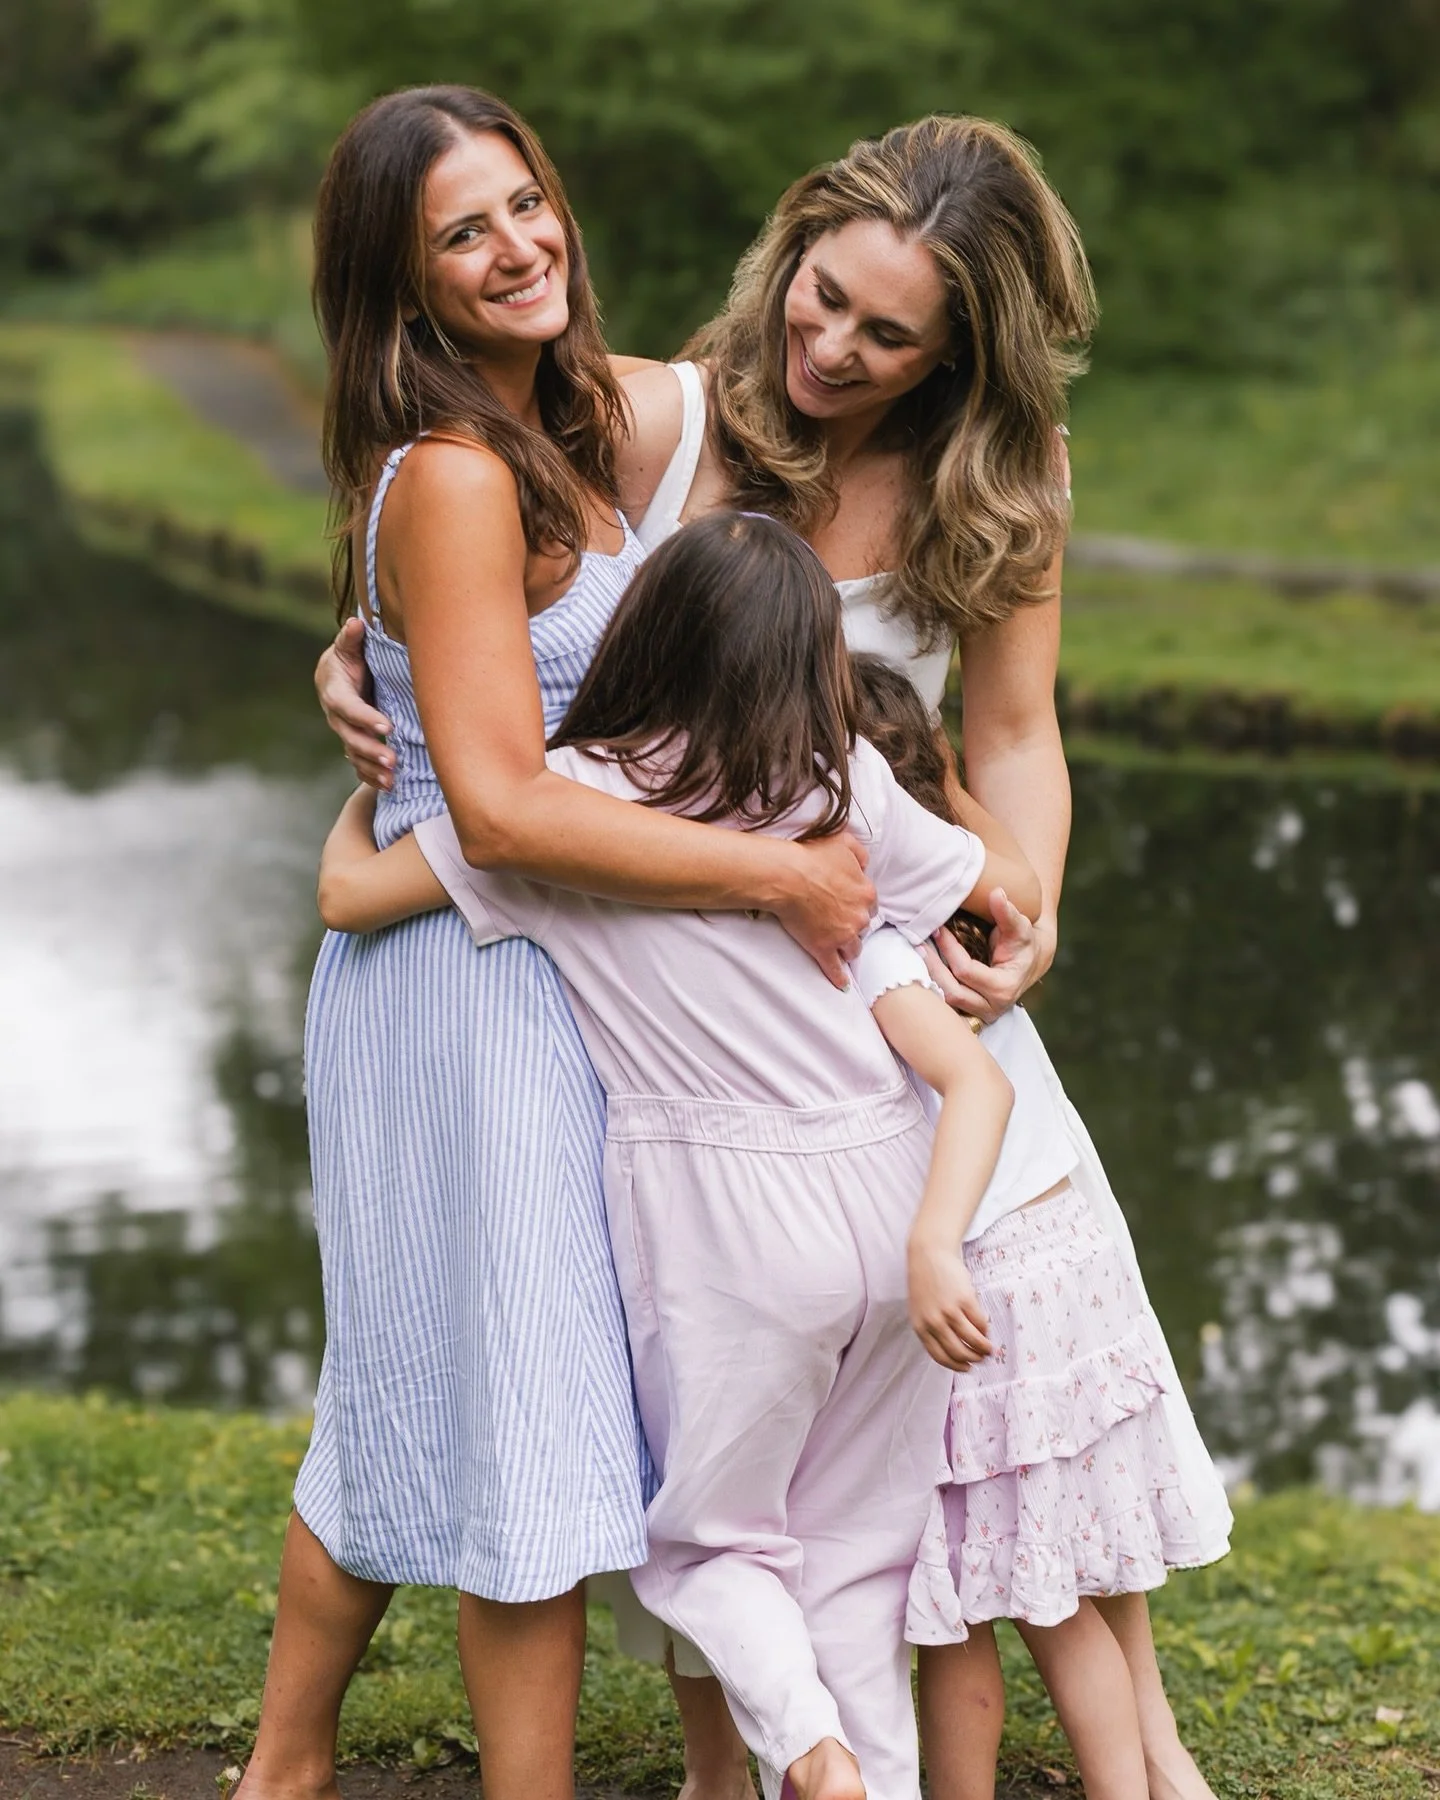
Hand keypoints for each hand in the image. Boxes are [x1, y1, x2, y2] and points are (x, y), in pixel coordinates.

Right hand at [316, 618, 394, 789]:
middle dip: (371, 750)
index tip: (387, 727)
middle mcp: (337, 717)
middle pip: (351, 737)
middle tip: (392, 760)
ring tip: (392, 780)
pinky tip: (389, 786)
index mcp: (335, 692)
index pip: (349, 708)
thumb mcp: (350, 646)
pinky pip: (358, 764)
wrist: (340, 676)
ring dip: (372, 769)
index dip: (366, 718)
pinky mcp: (352, 743)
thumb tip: (356, 623)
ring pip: (354, 755)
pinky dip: (371, 777)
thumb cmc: (350, 658)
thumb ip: (352, 638)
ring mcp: (344, 733)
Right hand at [772, 831, 875, 990]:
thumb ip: (860, 853)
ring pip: (853, 948)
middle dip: (853, 925)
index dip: (858, 904)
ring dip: (847, 946)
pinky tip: (842, 984)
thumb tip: (865, 864)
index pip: (870, 904)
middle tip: (839, 921)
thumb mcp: (844, 843)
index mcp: (866, 893)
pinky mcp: (824, 948)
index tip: (848, 904)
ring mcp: (842, 935)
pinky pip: (835, 968)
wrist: (787, 876)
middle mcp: (859, 917)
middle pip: (863, 927)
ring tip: (839, 946)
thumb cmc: (812, 856)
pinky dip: (839, 977)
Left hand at [907, 1237, 991, 1370]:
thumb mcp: (920, 1310)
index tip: (967, 1368)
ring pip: (972, 1340)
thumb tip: (953, 1351)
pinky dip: (985, 1330)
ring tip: (989, 1349)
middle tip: (982, 1359)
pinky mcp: (964, 1300)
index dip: (956, 1366)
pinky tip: (986, 1330)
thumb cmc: (925, 1283)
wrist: (928, 1255)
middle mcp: (934, 1322)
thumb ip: (931, 1329)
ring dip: (983, 1348)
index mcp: (920, 1327)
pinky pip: (979, 1323)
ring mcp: (949, 1311)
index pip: (940, 1356)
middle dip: (973, 1359)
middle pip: (958, 1352)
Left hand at [924, 890, 1055, 1023]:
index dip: (950, 949)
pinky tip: (922, 967)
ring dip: (929, 978)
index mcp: (1004, 988)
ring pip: (945, 1002)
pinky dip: (932, 987)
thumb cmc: (1022, 943)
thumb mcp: (1019, 927)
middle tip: (919, 944)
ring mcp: (979, 1013)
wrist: (1027, 963)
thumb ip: (1007, 912)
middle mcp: (991, 1007)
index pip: (967, 970)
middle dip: (933, 967)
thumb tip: (996, 892)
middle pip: (952, 992)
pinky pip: (945, 1004)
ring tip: (918, 954)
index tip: (939, 929)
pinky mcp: (969, 1012)